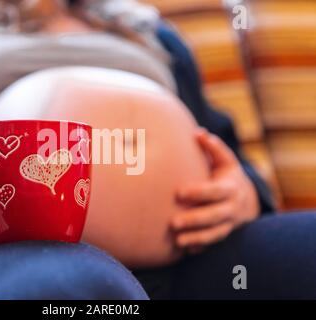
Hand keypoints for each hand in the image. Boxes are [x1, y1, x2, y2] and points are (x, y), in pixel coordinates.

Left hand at [171, 128, 259, 252]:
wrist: (247, 201)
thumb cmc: (228, 176)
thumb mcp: (225, 161)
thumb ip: (213, 148)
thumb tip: (198, 133)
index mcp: (230, 188)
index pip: (214, 191)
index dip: (198, 192)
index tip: (178, 192)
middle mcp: (231, 208)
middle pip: (214, 216)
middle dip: (194, 220)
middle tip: (173, 223)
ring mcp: (229, 224)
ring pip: (214, 234)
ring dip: (196, 238)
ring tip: (178, 241)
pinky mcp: (223, 234)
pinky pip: (213, 243)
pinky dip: (201, 247)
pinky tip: (185, 250)